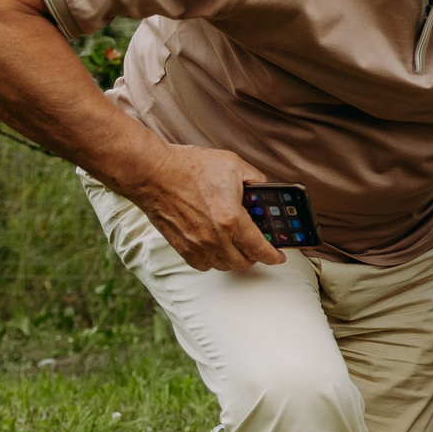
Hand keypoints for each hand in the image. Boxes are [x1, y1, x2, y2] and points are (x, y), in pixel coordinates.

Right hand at [127, 144, 283, 271]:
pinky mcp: (181, 247)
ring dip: (234, 259)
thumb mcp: (233, 164)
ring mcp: (196, 245)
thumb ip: (256, 179)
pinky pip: (203, 265)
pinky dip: (213, 261)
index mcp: (232, 219)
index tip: (279, 256)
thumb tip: (265, 190)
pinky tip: (216, 247)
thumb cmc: (190, 167)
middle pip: (243, 263)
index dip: (273, 255)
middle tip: (258, 247)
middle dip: (255, 257)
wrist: (153, 173)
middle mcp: (215, 238)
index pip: (260, 248)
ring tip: (238, 246)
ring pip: (224, 266)